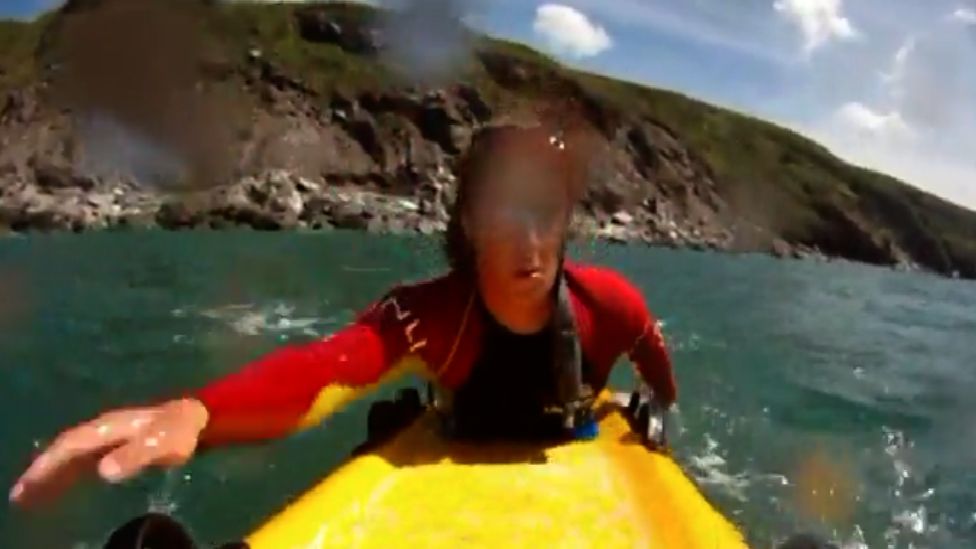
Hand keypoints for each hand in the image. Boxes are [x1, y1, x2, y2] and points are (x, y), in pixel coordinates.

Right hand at [8, 398, 208, 506]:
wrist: (202, 416)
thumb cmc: (181, 431)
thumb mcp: (161, 444)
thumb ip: (134, 455)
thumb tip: (103, 471)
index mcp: (108, 426)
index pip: (69, 445)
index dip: (47, 466)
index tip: (27, 486)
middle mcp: (105, 427)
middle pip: (66, 449)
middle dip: (42, 470)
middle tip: (20, 496)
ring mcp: (112, 433)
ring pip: (74, 453)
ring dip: (53, 472)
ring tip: (33, 495)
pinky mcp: (121, 441)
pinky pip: (87, 456)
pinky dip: (70, 470)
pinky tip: (66, 484)